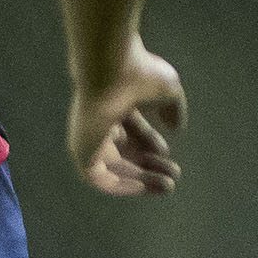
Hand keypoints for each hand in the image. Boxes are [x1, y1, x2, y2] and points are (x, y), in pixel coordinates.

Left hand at [68, 40, 187, 196]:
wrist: (110, 70)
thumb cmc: (138, 75)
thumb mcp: (167, 90)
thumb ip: (173, 108)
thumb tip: (176, 128)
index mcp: (115, 103)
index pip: (132, 130)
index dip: (152, 145)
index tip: (169, 155)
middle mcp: (99, 121)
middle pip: (124, 151)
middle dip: (150, 166)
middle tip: (174, 176)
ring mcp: (88, 137)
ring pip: (115, 167)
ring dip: (142, 179)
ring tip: (168, 186)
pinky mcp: (81, 151)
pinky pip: (99, 179)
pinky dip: (120, 185)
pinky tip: (143, 187)